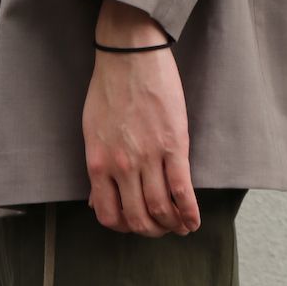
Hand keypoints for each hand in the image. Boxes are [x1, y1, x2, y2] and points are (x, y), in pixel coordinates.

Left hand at [83, 2, 200, 237]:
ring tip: (180, 227)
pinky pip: (182, 190)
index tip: (135, 226)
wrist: (128, 53)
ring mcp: (148, 156)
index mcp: (99, 163)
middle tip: (162, 230)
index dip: (124, 228)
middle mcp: (122, 166)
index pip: (109, 215)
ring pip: (161, 209)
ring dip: (172, 225)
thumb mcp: (92, 130)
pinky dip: (189, 212)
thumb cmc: (109, 87)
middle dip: (152, 231)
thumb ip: (98, 167)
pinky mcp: (174, 144)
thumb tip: (96, 199)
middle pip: (138, 218)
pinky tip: (194, 221)